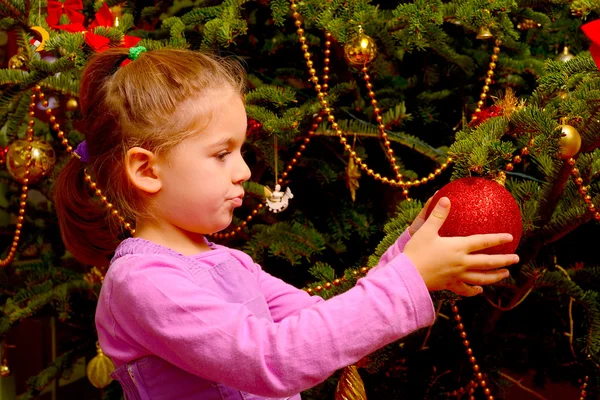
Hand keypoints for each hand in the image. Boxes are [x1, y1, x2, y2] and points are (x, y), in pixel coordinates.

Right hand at [403, 197, 518, 296]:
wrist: (408, 274)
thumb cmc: (416, 251)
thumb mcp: (426, 230)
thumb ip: (438, 215)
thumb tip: (446, 199)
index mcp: (458, 247)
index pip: (482, 242)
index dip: (497, 239)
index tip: (510, 237)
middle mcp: (462, 262)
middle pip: (488, 262)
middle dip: (504, 260)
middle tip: (516, 259)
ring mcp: (457, 275)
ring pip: (481, 277)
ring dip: (495, 276)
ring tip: (505, 274)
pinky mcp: (450, 285)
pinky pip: (466, 289)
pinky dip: (474, 290)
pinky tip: (479, 290)